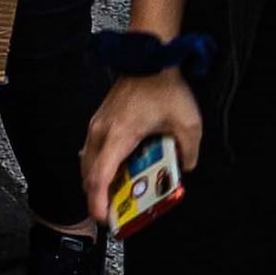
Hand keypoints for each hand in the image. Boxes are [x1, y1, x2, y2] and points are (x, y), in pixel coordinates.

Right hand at [77, 67, 202, 214]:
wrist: (150, 55)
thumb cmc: (164, 87)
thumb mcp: (188, 124)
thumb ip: (187, 153)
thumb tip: (183, 169)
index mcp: (118, 136)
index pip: (99, 177)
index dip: (99, 202)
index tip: (106, 219)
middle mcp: (101, 132)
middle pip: (89, 174)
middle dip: (98, 198)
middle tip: (115, 214)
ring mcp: (97, 124)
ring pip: (88, 163)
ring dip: (97, 182)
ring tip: (114, 196)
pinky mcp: (100, 120)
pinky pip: (93, 150)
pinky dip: (99, 166)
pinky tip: (116, 172)